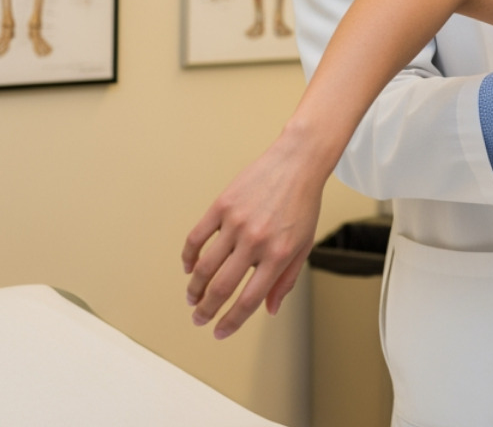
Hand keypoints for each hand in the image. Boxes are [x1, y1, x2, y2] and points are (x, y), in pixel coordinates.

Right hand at [181, 133, 326, 338]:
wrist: (298, 162)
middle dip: (206, 310)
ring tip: (192, 297)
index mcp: (279, 255)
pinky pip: (197, 238)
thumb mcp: (304, 244)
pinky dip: (189, 257)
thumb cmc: (303, 204)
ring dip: (194, 288)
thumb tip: (269, 310)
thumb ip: (286, 280)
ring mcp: (237, 223)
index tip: (219, 332)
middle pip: (222, 287)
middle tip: (198, 318)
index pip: (249, 300)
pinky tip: (189, 267)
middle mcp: (256, 241)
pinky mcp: (222, 205)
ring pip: (205, 266)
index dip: (231, 321)